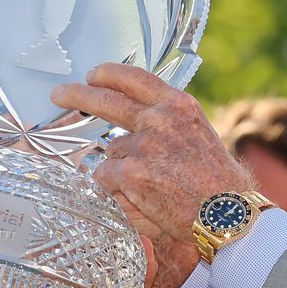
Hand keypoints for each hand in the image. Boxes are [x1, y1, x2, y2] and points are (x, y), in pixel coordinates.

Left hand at [51, 64, 249, 287]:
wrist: (228, 213)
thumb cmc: (218, 183)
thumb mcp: (199, 135)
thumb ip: (167, 124)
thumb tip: (131, 125)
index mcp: (178, 106)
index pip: (136, 79)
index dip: (110, 74)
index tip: (93, 74)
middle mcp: (159, 119)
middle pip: (107, 101)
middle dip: (77, 95)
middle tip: (59, 94)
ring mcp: (142, 145)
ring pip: (110, 155)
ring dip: (120, 171)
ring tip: (153, 189)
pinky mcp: (130, 173)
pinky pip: (106, 179)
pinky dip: (115, 191)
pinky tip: (142, 200)